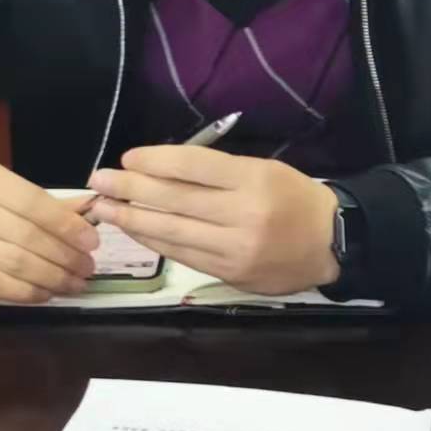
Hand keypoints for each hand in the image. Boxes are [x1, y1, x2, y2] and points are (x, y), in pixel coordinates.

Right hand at [0, 161, 98, 304]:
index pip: (33, 202)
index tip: (92, 241)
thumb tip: (93, 209)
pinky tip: (48, 293)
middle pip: (27, 234)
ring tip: (75, 283)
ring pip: (16, 262)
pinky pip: (0, 285)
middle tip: (87, 267)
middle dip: (64, 254)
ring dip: (53, 276)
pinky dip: (29, 292)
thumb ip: (51, 205)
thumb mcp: (12, 197)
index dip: (65, 223)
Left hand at [89, 149, 339, 296]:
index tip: (127, 157)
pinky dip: (155, 242)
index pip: (192, 165)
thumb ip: (218, 171)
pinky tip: (136, 231)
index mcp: (253, 179)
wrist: (331, 243)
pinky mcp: (229, 273)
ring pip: (172, 231)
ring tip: (105, 208)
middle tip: (99, 181)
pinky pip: (183, 255)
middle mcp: (242, 214)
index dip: (154, 160)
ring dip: (132, 219)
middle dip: (130, 188)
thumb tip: (161, 169)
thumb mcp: (264, 169)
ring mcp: (234, 248)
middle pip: (174, 199)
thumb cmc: (294, 197)